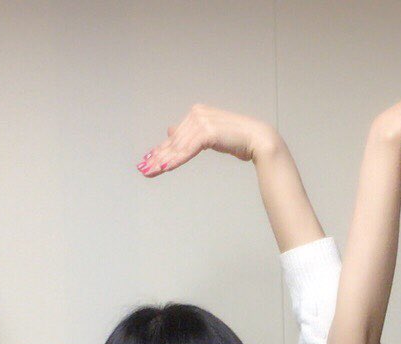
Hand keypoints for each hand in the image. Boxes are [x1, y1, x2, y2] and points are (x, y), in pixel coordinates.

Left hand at [138, 105, 279, 177]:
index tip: (147, 161)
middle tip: (143, 170)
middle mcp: (197, 114)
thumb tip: (170, 130)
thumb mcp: (209, 135)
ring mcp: (202, 121)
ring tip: (150, 172)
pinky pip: (188, 150)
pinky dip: (176, 160)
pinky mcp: (207, 132)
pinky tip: (165, 168)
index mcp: (197, 113)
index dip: (160, 150)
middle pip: (173, 142)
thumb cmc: (237, 139)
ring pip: (178, 147)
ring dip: (163, 161)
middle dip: (157, 157)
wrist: (257, 139)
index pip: (175, 136)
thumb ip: (191, 135)